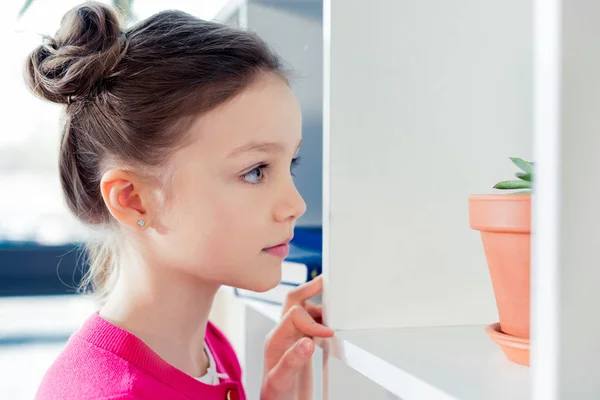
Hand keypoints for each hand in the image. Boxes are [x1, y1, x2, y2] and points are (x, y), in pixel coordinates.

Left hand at [260, 276, 333, 399]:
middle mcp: (282, 334)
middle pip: (294, 301)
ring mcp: (291, 338)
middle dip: (310, 289)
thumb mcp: (281, 382)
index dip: (313, 321)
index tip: (329, 333)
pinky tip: (332, 323)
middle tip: (328, 282)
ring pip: (303, 309)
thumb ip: (292, 361)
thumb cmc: (276, 398)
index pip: (294, 315)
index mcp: (275, 340)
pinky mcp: (301, 344)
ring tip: (335, 306)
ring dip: (319, 304)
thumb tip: (307, 342)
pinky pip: (311, 321)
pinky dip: (323, 317)